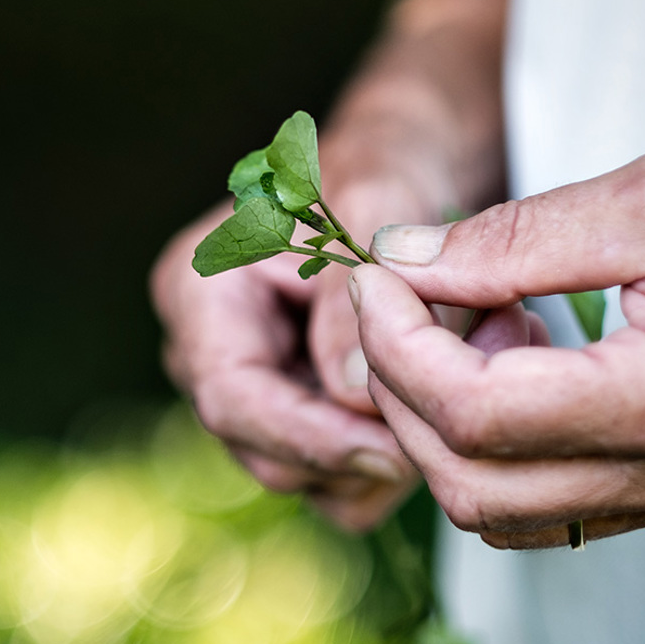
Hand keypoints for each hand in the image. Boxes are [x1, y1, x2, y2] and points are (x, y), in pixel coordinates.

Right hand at [150, 187, 426, 531]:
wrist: (404, 168)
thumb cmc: (380, 168)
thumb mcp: (371, 202)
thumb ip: (350, 294)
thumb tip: (349, 393)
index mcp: (199, 293)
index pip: (232, 397)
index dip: (309, 438)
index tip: (393, 453)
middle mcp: (208, 350)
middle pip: (264, 451)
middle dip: (350, 455)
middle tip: (439, 438)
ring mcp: (250, 387)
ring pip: (302, 475)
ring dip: (374, 462)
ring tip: (445, 409)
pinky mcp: (292, 413)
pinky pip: (331, 475)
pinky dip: (382, 461)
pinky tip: (429, 414)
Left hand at [349, 140, 644, 547]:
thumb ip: (509, 240)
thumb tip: (400, 259)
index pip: (476, 414)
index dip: (397, 345)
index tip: (374, 276)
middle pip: (469, 484)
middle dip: (401, 392)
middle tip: (399, 300)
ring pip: (498, 510)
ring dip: (442, 422)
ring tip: (474, 318)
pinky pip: (542, 501)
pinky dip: (490, 440)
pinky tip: (514, 352)